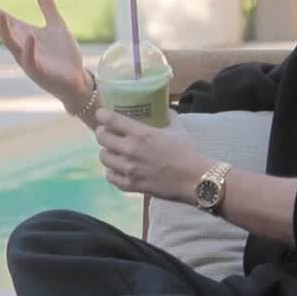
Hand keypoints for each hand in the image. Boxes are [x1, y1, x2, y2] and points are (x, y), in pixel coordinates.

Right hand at [0, 0, 89, 110]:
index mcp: (23, 35)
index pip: (1, 19)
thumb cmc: (64, 55)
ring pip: (11, 44)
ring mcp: (27, 59)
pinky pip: (31, 60)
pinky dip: (29, 48)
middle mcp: (21, 46)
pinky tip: (30, 36)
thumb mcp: (56, 25)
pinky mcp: (39, 71)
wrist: (76, 81)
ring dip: (4, 29)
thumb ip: (47, 6)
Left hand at [93, 108, 210, 201]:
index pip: (111, 120)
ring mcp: (129, 169)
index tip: (101, 114)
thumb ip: (168, 118)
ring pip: (104, 158)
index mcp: (141, 133)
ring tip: (112, 152)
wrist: (195, 180)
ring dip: (106, 152)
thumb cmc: (188, 152)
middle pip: (102, 138)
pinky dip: (112, 173)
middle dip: (102, 133)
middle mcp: (130, 150)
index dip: (102, 115)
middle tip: (106, 133)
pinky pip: (111, 178)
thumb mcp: (178, 129)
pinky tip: (118, 170)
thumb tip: (166, 109)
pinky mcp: (131, 185)